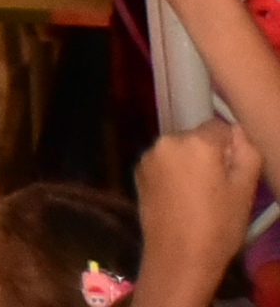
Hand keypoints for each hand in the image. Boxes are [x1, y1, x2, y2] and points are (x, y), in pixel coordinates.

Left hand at [138, 116, 263, 306]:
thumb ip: (247, 152)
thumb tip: (238, 132)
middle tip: (217, 188)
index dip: (230, 148)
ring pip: (179, 150)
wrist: (179, 256)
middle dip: (208, 155)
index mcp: (196, 142)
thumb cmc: (218, 225)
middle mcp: (167, 140)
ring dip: (188, 164)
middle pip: (196, 138)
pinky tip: (179, 199)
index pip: (219, 127)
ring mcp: (149, 155)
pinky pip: (163, 163)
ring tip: (197, 196)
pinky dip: (172, 173)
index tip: (232, 172)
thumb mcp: (245, 190)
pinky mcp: (137, 170)